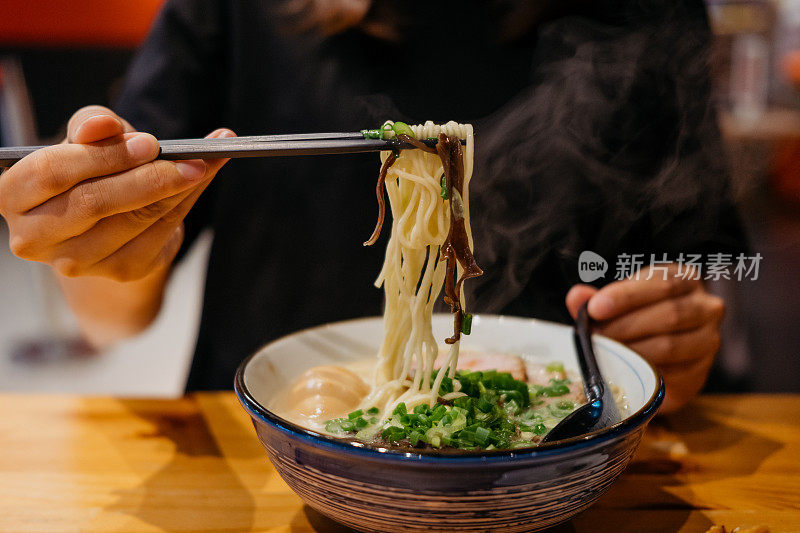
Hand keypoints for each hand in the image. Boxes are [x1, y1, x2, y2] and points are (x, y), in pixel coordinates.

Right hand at [0, 105, 233, 280]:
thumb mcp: (85, 139)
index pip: (52, 173)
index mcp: (12, 195)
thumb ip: (91, 125)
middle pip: (94, 203)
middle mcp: (34, 236)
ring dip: (175, 190)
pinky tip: (201, 181)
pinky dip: (186, 204)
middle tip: (186, 157)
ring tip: (200, 164)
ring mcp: (75, 262)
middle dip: (146, 177)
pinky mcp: (118, 271)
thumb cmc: (90, 170)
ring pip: (133, 220)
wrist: (109, 220)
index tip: (148, 143)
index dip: (103, 156)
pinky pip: (159, 234)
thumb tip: (103, 125)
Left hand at [565, 264, 724, 412]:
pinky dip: (643, 373)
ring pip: (670, 346)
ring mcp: (708, 341)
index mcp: (685, 279)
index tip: (595, 308)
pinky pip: (672, 374)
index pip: (660, 283)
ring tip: (604, 352)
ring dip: (631, 351)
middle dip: (624, 326)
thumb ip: (597, 300)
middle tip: (594, 336)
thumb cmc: (636, 320)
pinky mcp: (700, 373)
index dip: (626, 296)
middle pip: (669, 315)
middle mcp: (706, 307)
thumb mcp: (618, 303)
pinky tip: (621, 370)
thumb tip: (576, 296)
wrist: (659, 360)